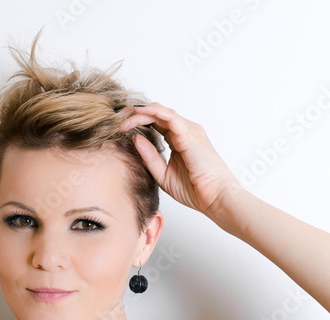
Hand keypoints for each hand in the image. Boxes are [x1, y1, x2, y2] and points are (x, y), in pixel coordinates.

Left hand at [121, 103, 242, 220]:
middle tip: (114, 118)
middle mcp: (185, 131)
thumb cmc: (195, 190)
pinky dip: (150, 113)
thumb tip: (134, 138)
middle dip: (133, 113)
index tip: (117, 127)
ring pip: (159, 111)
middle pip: (156, 114)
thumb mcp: (163, 174)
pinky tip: (135, 115)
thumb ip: (149, 157)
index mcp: (179, 140)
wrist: (215, 198)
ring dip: (138, 112)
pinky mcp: (189, 133)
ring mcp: (188, 130)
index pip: (155, 123)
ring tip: (120, 117)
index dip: (136, 122)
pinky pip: (167, 116)